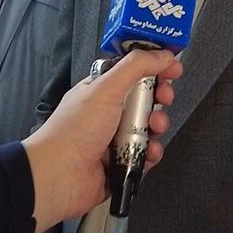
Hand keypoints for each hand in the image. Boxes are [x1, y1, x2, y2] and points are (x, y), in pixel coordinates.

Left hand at [21, 49, 181, 232]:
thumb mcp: (107, 88)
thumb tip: (164, 55)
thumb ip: (137, 66)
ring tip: (153, 128)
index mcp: (102, 90)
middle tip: (164, 98)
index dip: (155, 67)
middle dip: (160, 98)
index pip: (134, 71)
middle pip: (147, 99)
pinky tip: (148, 152)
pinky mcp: (122, 162)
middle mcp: (109, 112)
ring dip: (158, 126)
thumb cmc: (73, 131)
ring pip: (150, 127)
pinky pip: (148, 154)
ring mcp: (115, 138)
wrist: (59, 177)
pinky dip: (152, 153)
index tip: (173, 68)